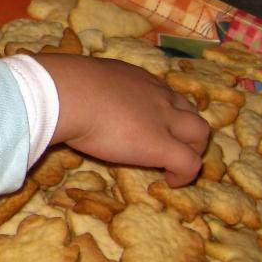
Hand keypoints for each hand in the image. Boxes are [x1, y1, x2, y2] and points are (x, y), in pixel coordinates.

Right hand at [33, 53, 208, 186]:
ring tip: (175, 165)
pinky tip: (171, 182)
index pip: (161, 92)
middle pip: (189, 110)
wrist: (67, 94)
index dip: (162, 110)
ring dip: (192, 148)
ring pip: (200, 132)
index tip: (148, 123)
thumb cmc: (62, 85)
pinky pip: (189, 162)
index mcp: (135, 78)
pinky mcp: (162, 145)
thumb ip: (82, 89)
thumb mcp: (79, 81)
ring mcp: (163, 119)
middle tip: (171, 146)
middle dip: (186, 129)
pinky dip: (185, 174)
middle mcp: (156, 95)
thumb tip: (62, 96)